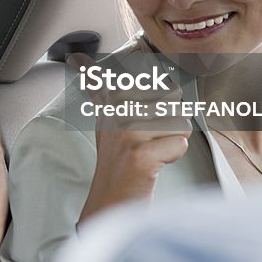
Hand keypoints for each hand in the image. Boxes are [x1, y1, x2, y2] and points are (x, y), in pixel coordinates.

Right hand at [75, 53, 191, 223]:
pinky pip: (180, 144)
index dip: (164, 99)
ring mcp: (128, 134)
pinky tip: (153, 165)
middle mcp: (117, 112)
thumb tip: (79, 61)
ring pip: (181, 123)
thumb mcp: (103, 117)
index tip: (145, 119)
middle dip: (170, 125)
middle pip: (175, 103)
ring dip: (172, 142)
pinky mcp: (140, 155)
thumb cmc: (115, 159)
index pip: (158, 83)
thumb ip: (97, 87)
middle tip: (147, 142)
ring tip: (150, 153)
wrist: (109, 201)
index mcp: (112, 100)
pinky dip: (173, 157)